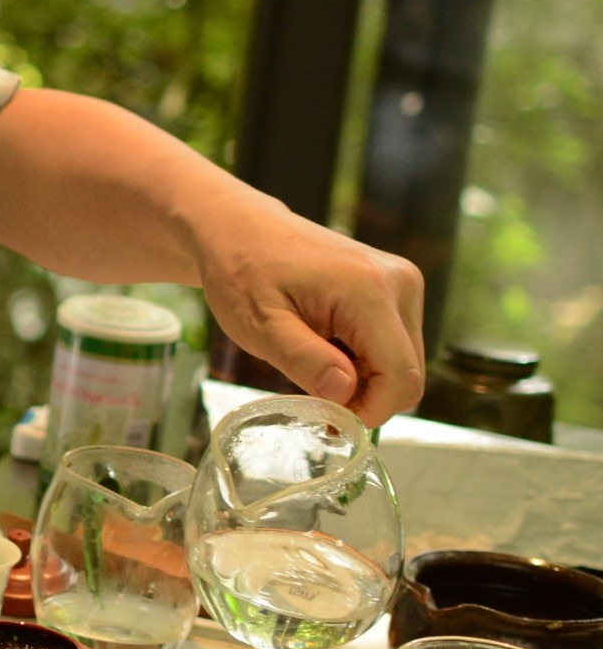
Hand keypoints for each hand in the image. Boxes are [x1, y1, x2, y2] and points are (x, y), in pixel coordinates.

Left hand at [190, 194, 426, 426]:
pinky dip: (366, 360)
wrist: (240, 229)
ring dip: (365, 379)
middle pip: (408, 373)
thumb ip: (303, 359)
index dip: (371, 410)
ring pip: (404, 362)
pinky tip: (327, 348)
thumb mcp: (258, 325)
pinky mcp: (398, 287)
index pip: (401, 375)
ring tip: (313, 362)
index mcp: (369, 290)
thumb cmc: (241, 272)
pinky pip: (396, 343)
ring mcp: (403, 282)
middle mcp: (400, 283)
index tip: (329, 419)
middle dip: (366, 397)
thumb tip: (346, 394)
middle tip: (314, 396)